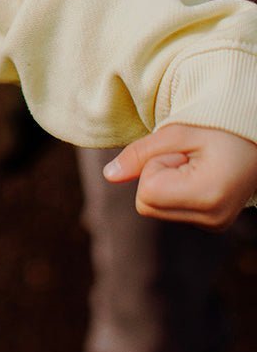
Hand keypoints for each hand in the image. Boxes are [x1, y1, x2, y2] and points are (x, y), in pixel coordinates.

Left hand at [103, 123, 256, 230]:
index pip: (146, 194)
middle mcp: (212, 219)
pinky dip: (174, 191)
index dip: (153, 167)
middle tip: (183, 157)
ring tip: (192, 164)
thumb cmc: (217, 127)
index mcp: (207, 197)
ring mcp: (214, 224)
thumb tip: (109, 175)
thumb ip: (139, 154)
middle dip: (155, 176)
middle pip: (147, 206)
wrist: (254, 137)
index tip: (178, 153)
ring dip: (164, 183)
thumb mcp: (175, 133)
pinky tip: (197, 174)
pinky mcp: (212, 223)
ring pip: (155, 209)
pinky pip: (170, 209)